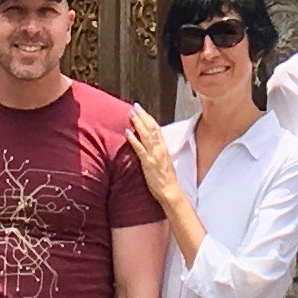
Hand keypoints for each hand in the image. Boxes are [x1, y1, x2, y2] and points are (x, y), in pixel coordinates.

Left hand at [127, 103, 192, 219]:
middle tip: (135, 106)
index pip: (157, 128)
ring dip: (138, 123)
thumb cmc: (168, 179)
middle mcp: (160, 149)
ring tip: (131, 114)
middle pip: (151, 128)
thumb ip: (159, 152)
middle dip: (143, 116)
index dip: (149, 118)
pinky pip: (140, 148)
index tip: (142, 110)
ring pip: (146, 135)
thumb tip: (152, 145)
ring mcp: (154, 155)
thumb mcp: (165, 162)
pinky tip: (127, 132)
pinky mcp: (148, 163)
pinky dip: (133, 139)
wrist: (170, 191)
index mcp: (164, 148)